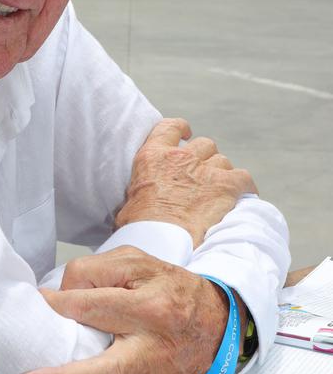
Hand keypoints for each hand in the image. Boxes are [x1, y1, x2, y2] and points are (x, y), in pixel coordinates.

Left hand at [15, 246, 230, 373]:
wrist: (216, 318)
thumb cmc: (165, 288)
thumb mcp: (135, 262)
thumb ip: (95, 271)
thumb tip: (54, 296)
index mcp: (149, 307)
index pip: (96, 307)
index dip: (59, 308)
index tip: (32, 309)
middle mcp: (155, 349)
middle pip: (110, 372)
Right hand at [117, 118, 256, 246]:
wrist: (161, 245)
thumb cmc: (141, 231)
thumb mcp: (128, 202)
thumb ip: (140, 191)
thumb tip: (138, 203)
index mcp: (152, 158)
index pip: (170, 127)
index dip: (181, 129)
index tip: (187, 135)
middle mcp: (180, 158)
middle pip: (203, 145)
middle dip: (204, 158)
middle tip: (202, 178)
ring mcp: (205, 171)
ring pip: (222, 161)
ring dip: (222, 174)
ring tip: (219, 193)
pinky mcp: (226, 186)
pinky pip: (243, 178)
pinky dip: (244, 187)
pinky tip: (242, 197)